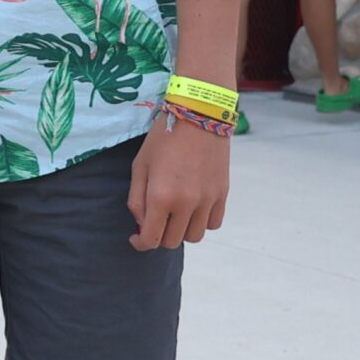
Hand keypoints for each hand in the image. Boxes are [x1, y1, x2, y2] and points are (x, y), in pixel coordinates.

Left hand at [126, 117, 228, 249]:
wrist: (198, 116)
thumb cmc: (162, 139)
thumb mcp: (140, 166)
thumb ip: (137, 200)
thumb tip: (142, 225)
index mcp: (162, 197)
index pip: (152, 239)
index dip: (140, 243)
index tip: (136, 238)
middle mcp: (187, 204)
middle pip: (172, 241)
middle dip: (159, 236)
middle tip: (153, 221)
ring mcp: (208, 200)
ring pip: (195, 237)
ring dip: (181, 231)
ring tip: (173, 215)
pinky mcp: (223, 194)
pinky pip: (213, 224)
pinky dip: (201, 223)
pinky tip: (192, 209)